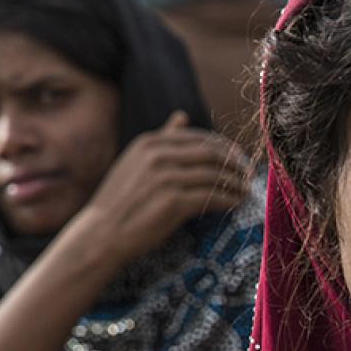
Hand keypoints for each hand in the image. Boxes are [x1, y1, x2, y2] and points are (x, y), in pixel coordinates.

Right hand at [71, 112, 253, 265]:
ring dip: (236, 183)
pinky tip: (236, 203)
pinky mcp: (173, 201)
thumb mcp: (136, 162)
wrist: (101, 234)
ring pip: (216, 175)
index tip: (240, 159)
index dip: (226, 149)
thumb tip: (181, 115)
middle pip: (213, 154)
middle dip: (236, 164)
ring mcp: (166, 178)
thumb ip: (162, 139)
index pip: (202, 139)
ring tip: (245, 191)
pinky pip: (212, 197)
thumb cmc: (121, 201)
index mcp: (150, 143)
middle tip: (249, 175)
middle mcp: (158, 156)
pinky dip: (229, 200)